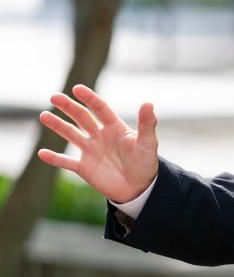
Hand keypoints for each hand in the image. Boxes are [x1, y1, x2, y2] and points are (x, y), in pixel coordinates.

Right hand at [37, 84, 158, 203]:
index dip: (89, 98)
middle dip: (69, 107)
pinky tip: (42, 153)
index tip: (77, 88)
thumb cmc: (146, 163)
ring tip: (44, 115)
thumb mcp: (148, 143)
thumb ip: (147, 124)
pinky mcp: (84, 168)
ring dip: (58, 125)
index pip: (100, 109)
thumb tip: (148, 103)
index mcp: (115, 127)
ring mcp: (91, 151)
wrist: (139, 188)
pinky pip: (66, 162)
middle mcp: (100, 136)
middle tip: (54, 97)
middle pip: (82, 117)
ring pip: (71, 135)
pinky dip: (55, 158)